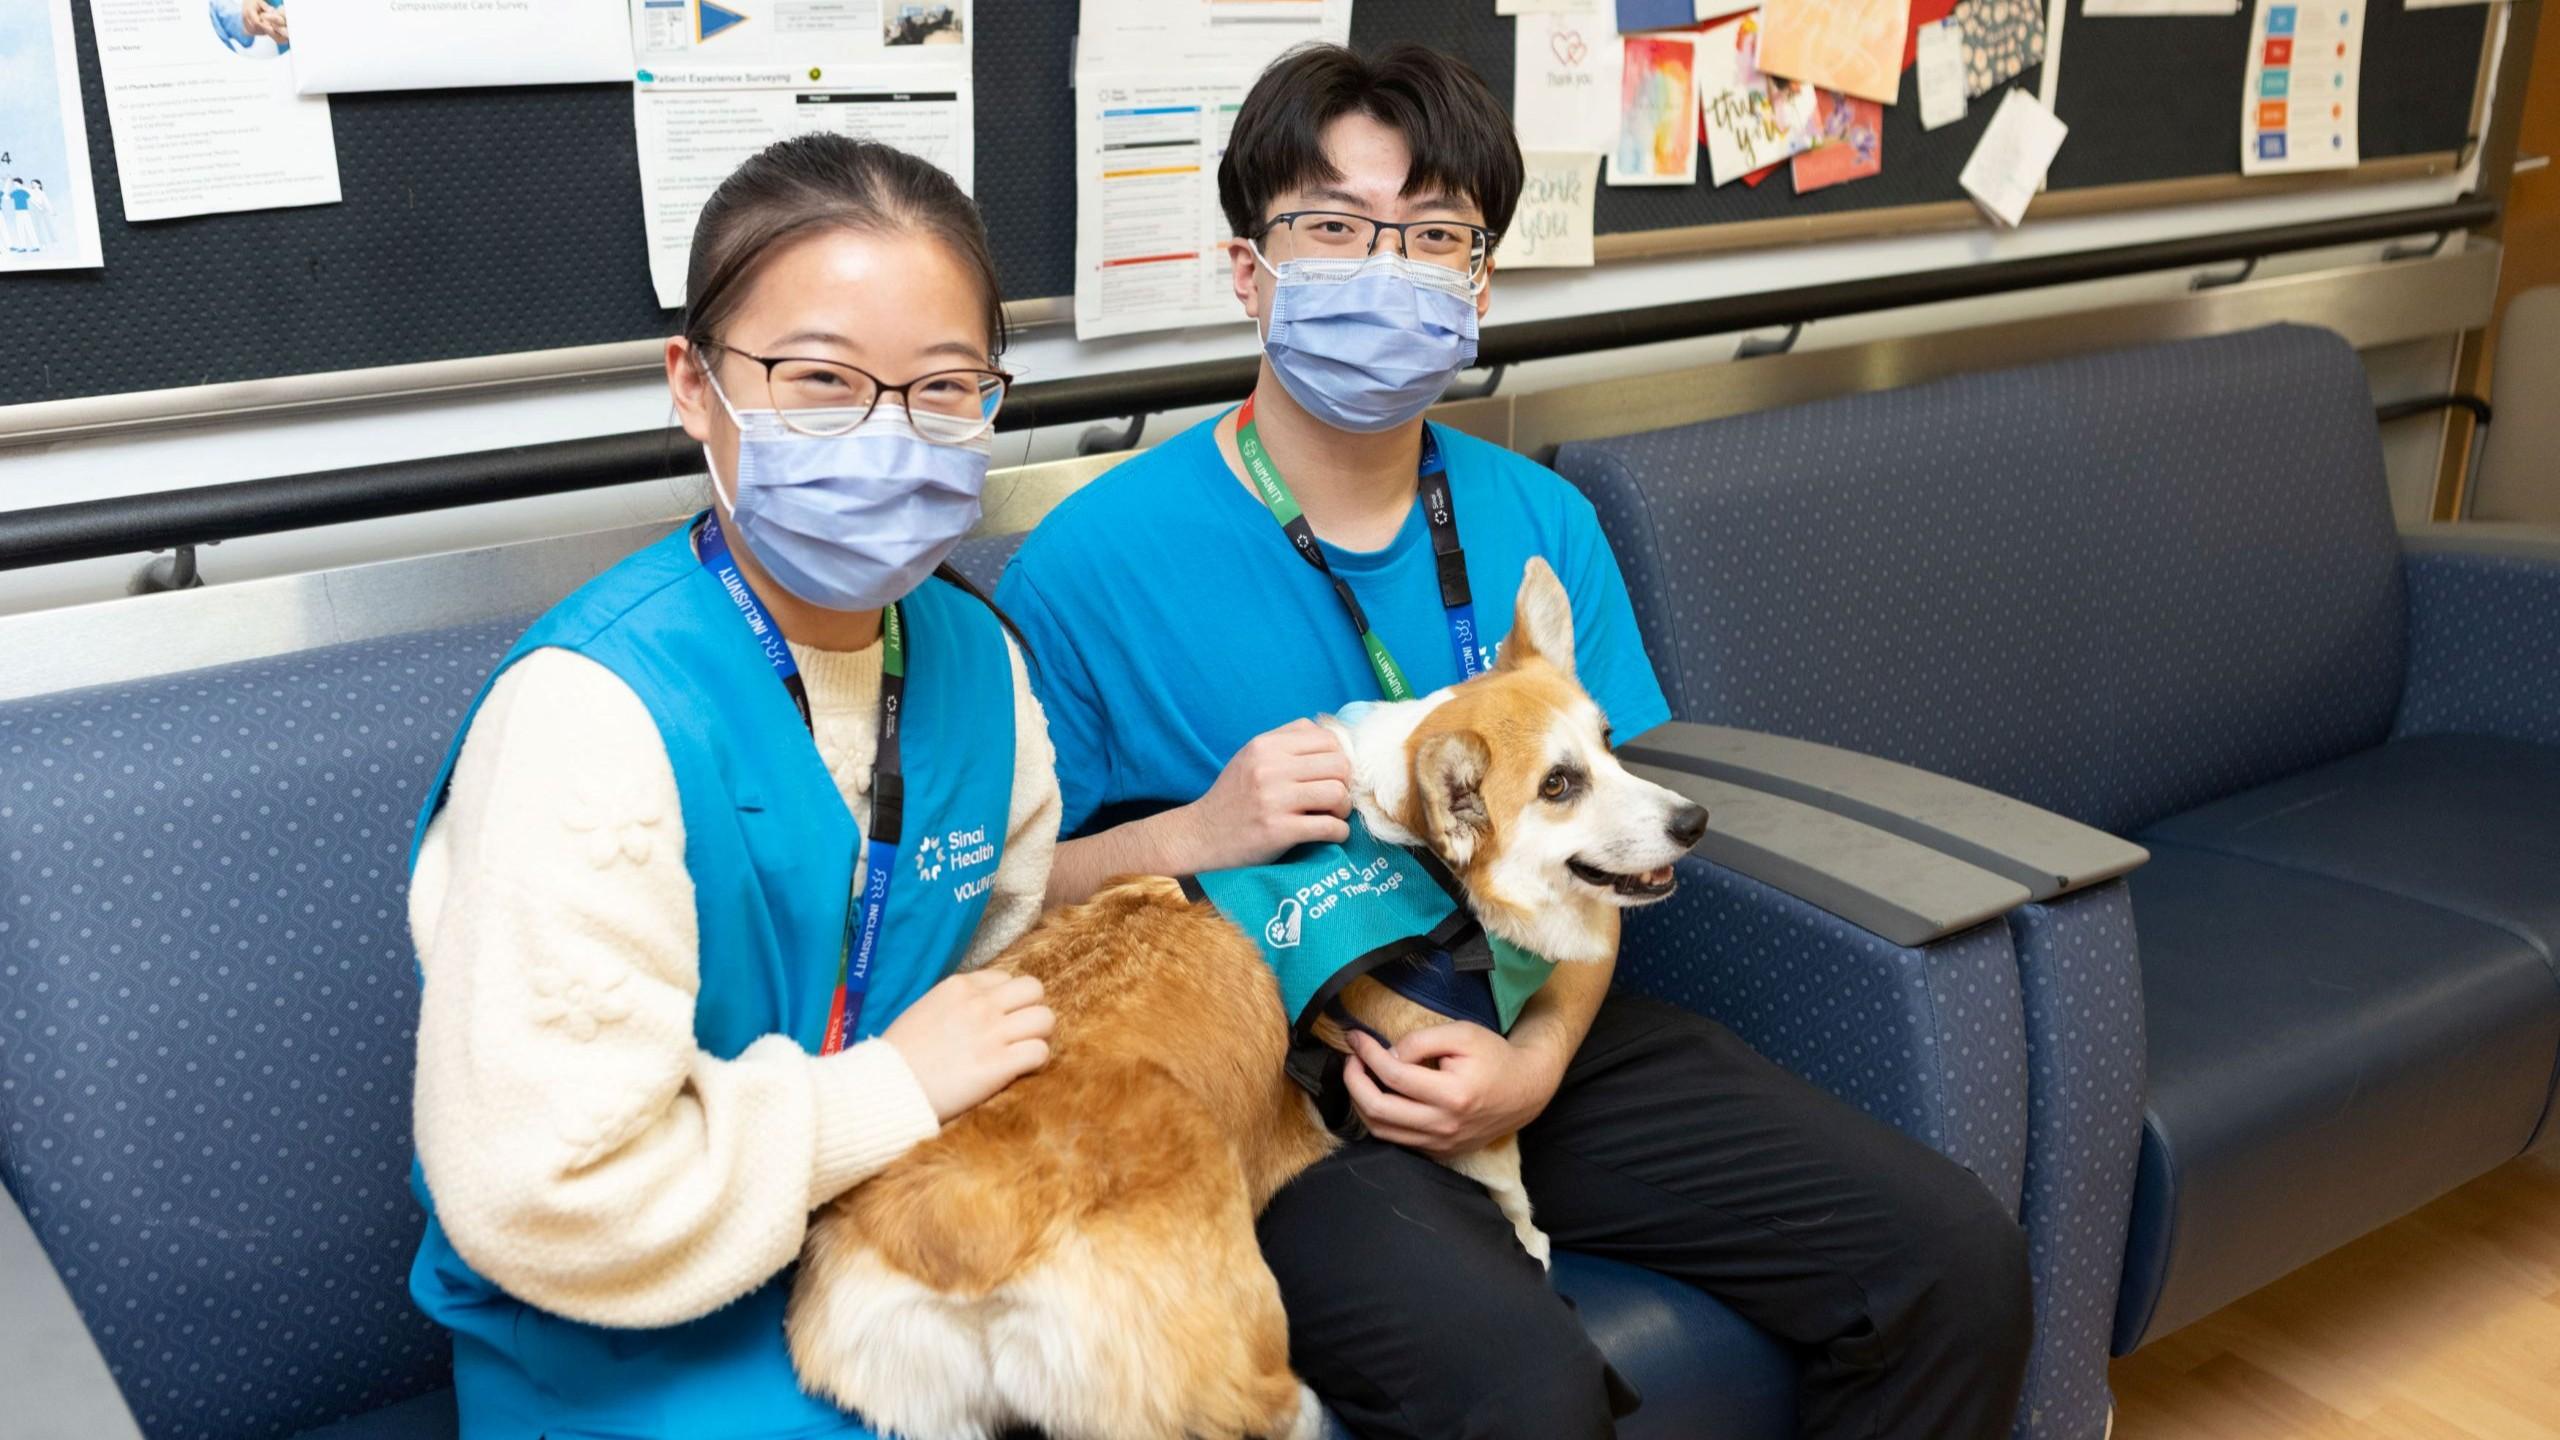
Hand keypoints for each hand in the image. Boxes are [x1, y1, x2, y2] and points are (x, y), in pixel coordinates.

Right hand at [881, 969, 1053, 1121]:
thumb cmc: (900, 1054)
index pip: (1006, 978)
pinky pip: (1040, 1052)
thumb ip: (956, 1003)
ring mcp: (991, 1033)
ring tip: (1021, 1052)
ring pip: (1045, 1019)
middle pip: (1035, 990)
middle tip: (1019, 1034)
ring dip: (1038, 1036)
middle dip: (1031, 1011)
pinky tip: (1019, 1070)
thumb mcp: (925, 1009)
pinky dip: (1035, 1062)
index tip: (997, 1020)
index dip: (1007, 1001)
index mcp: (960, 986)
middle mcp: (979, 1004)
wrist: (887, 1087)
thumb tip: (979, 1008)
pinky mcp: (998, 1064)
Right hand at [1175, 719, 1351, 870]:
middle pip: (1339, 764)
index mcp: (1265, 745)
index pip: (1327, 738)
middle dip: (1345, 783)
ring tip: (1332, 815)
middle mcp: (1269, 768)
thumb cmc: (1233, 797)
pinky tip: (1330, 834)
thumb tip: (1334, 738)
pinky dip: (1338, 833)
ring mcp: (1274, 799)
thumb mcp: (1251, 757)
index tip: (1332, 775)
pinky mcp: (1279, 830)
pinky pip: (1329, 827)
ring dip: (1343, 808)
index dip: (1339, 757)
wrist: (1200, 836)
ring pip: (1338, 793)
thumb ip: (1287, 742)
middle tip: (1335, 798)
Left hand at [1342, 1024, 1566, 1159]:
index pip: (1393, 1075)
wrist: (1525, 1090)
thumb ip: (1421, 1041)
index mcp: (1452, 1095)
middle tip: (1351, 1059)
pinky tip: (1379, 1096)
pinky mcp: (1440, 1152)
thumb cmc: (1494, 1057)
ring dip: (1361, 1102)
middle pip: (1378, 1109)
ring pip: (1381, 1130)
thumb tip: (1387, 1055)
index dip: (1367, 1054)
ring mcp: (1441, 1144)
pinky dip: (1380, 1119)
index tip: (1356, 1038)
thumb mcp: (1462, 1034)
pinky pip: (1397, 1140)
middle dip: (1354, 1081)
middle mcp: (1444, 1126)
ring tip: (1360, 1076)